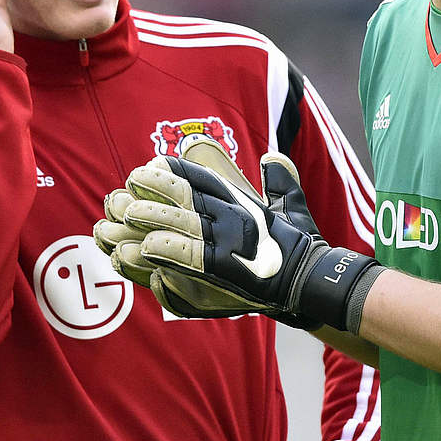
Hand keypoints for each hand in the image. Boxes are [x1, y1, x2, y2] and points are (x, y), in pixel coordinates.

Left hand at [121, 143, 382, 331]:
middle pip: (183, 196)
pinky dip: (166, 250)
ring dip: (150, 218)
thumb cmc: (301, 247)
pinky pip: (190, 256)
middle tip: (128, 187)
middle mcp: (233, 216)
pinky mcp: (226, 268)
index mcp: (242, 200)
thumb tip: (273, 157)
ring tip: (125, 214)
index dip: (175, 171)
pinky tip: (144, 246)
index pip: (202, 178)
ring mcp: (229, 241)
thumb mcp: (290, 208)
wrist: (315, 283)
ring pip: (180, 224)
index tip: (152, 165)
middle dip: (152, 189)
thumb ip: (280, 182)